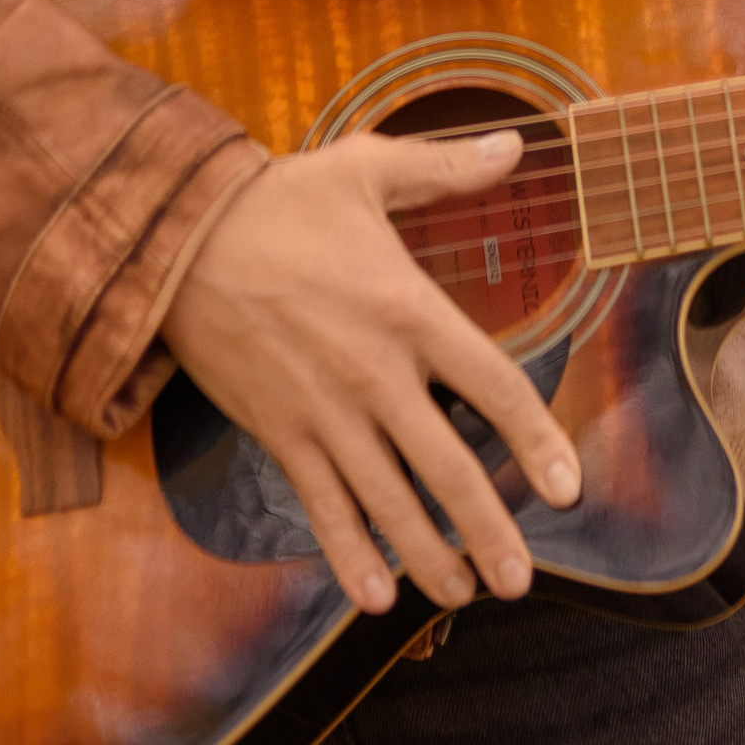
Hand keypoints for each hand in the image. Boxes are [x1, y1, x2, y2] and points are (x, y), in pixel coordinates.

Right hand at [161, 127, 579, 617]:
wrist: (177, 239)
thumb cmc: (280, 200)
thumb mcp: (366, 167)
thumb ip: (446, 168)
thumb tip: (516, 146)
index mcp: (410, 310)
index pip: (494, 386)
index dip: (536, 441)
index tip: (567, 489)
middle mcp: (375, 374)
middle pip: (447, 469)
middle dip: (488, 531)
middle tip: (521, 582)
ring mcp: (325, 413)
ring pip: (388, 503)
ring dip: (429, 557)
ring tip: (463, 598)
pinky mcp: (279, 434)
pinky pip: (322, 507)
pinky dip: (349, 556)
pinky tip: (376, 597)